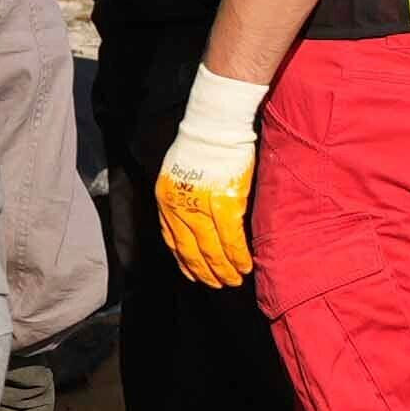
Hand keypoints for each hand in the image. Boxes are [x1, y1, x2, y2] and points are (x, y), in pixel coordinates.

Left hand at [158, 65, 269, 293]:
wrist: (214, 125)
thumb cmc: (201, 145)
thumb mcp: (179, 173)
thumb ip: (185, 198)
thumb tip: (196, 220)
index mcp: (165, 199)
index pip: (171, 239)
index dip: (183, 260)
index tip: (192, 273)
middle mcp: (178, 207)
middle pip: (189, 250)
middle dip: (204, 272)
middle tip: (217, 285)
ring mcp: (200, 207)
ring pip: (210, 249)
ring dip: (223, 269)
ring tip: (233, 280)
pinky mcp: (223, 204)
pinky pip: (230, 239)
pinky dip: (237, 256)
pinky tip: (244, 266)